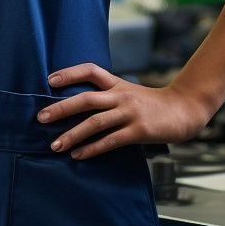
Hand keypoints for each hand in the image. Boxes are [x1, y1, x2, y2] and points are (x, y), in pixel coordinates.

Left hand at [37, 63, 213, 159]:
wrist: (183, 110)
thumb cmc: (152, 104)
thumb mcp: (129, 92)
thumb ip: (109, 96)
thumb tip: (80, 104)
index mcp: (117, 84)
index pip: (90, 70)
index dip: (70, 73)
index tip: (50, 80)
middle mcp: (121, 95)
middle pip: (86, 98)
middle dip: (61, 108)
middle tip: (41, 117)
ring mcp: (129, 113)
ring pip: (95, 123)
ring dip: (72, 134)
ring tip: (55, 145)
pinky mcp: (138, 131)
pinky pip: (110, 141)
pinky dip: (92, 148)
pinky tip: (78, 155)